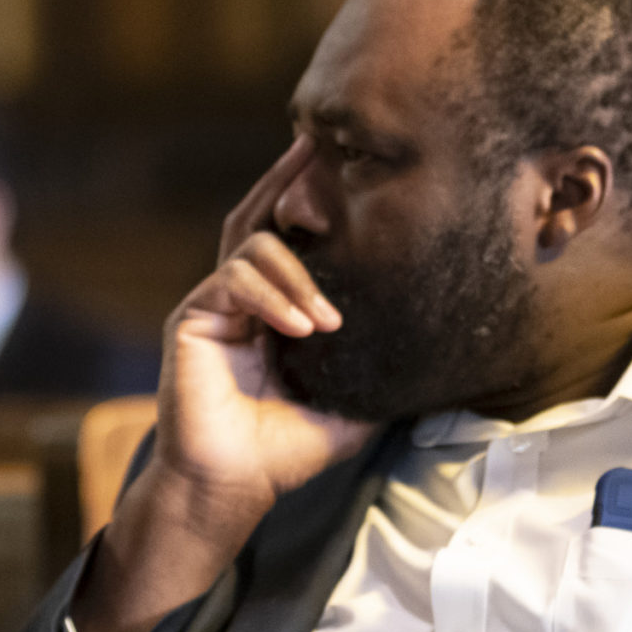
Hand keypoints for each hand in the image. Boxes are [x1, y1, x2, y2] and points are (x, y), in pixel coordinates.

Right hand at [74, 139, 376, 631]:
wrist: (236, 486)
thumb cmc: (286, 449)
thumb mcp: (351, 401)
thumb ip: (379, 367)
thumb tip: (438, 350)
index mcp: (273, 309)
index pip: (288, 238)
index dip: (306, 198)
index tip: (340, 162)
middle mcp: (240, 297)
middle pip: (258, 217)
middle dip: (286, 179)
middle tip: (314, 146)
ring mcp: (214, 304)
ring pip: (253, 246)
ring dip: (297, 275)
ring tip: (327, 321)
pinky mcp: (193, 319)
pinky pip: (234, 282)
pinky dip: (272, 296)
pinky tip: (301, 325)